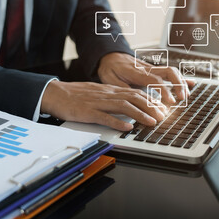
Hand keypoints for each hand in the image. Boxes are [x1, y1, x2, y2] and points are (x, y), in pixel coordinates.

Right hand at [41, 80, 167, 130]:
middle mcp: (108, 94)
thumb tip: (129, 104)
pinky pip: (105, 117)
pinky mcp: (88, 112)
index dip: (151, 101)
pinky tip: (127, 128)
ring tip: (152, 122)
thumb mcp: (99, 93)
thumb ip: (114, 97)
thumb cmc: (77, 94)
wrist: (55, 93)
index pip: (136, 93)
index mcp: (111, 90)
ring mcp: (98, 102)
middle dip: (151, 107)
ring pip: (124, 106)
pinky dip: (118, 122)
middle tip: (162, 116)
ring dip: (140, 114)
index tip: (161, 109)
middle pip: (134, 98)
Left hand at [98, 52, 194, 102]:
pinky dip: (181, 77)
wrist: (110, 56)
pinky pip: (170, 72)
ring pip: (172, 71)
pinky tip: (190, 83)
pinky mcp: (154, 70)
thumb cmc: (110, 68)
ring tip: (185, 96)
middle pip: (168, 72)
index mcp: (137, 72)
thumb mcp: (109, 79)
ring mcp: (152, 68)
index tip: (170, 101)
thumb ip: (121, 87)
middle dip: (178, 85)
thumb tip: (133, 97)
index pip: (155, 80)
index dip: (164, 90)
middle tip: (182, 99)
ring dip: (181, 83)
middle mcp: (147, 69)